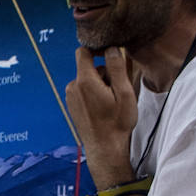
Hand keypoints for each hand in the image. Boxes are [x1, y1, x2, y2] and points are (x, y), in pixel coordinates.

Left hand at [65, 45, 140, 187]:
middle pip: (88, 68)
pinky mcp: (72, 104)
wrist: (104, 147)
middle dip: (104, 73)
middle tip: (117, 90)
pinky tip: (103, 108)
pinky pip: (83, 91)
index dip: (96, 49)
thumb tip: (111, 49)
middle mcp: (73, 86)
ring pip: (87, 80)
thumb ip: (117, 68)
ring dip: (100, 85)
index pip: (83, 52)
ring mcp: (71, 96)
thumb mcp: (124, 92)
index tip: (110, 55)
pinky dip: (94, 94)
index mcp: (84, 81)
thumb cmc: (117, 122)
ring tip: (111, 102)